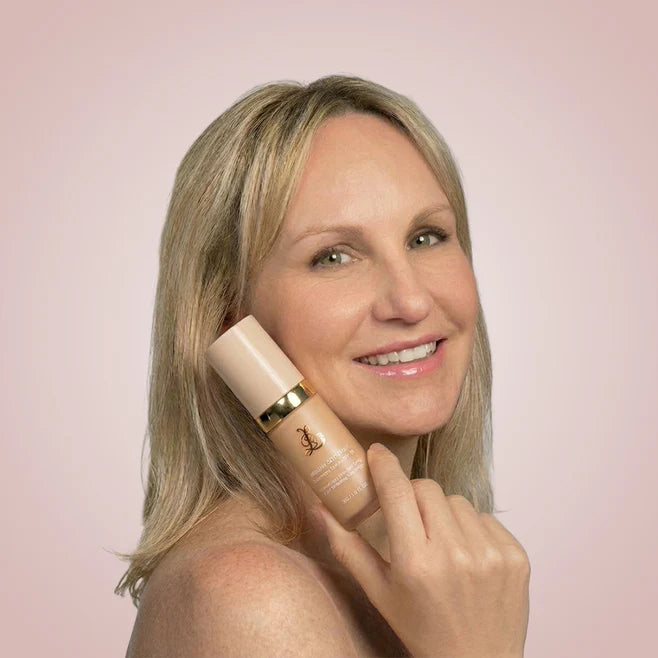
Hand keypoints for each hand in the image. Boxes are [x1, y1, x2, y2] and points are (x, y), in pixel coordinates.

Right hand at [311, 442, 529, 657]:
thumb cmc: (421, 629)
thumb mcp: (378, 593)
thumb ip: (347, 548)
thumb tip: (319, 508)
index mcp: (415, 563)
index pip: (397, 493)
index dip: (384, 467)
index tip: (377, 453)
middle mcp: (455, 554)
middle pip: (428, 489)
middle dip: (413, 495)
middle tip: (410, 518)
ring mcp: (490, 554)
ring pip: (457, 501)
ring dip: (444, 513)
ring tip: (441, 544)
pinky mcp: (515, 555)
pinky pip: (486, 517)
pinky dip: (472, 528)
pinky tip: (468, 556)